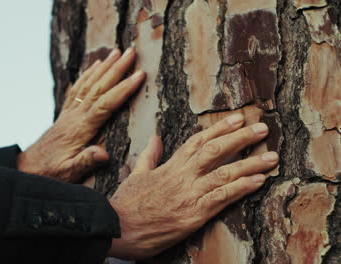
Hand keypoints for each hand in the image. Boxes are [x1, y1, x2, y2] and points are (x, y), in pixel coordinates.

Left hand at [17, 48, 144, 182]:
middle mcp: (75, 115)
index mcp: (80, 129)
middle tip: (131, 52)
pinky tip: (95, 65)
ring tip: (117, 51)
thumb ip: (86, 162)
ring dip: (104, 67)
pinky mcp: (66, 113)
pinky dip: (88, 74)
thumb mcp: (69, 173)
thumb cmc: (51, 172)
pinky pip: (78, 88)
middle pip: (99, 87)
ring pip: (89, 84)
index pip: (105, 103)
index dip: (123, 89)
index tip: (139, 75)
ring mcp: (69, 112)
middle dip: (117, 69)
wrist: (28, 168)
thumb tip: (104, 154)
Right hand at [108, 114, 278, 259]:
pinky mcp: (193, 215)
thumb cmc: (125, 203)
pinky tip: (258, 181)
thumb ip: (149, 155)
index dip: (220, 129)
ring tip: (271, 157)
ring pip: (223, 173)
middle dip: (240, 138)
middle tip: (262, 128)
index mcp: (169, 166)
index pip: (197, 141)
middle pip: (215, 151)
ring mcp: (189, 195)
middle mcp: (182, 177)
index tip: (237, 119)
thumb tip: (155, 138)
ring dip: (250, 163)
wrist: (116, 227)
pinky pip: (221, 198)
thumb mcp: (136, 174)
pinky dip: (241, 188)